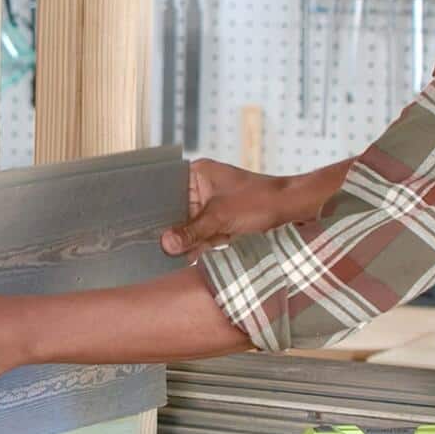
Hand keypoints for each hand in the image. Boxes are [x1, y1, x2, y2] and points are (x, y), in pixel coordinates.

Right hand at [161, 158, 296, 256]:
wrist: (292, 211)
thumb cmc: (260, 201)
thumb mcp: (220, 216)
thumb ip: (191, 231)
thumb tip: (165, 244)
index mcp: (198, 174)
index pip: (168, 189)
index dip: (155, 207)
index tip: (142, 225)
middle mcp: (201, 188)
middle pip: (176, 211)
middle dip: (170, 230)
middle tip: (153, 246)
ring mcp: (211, 206)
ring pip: (189, 226)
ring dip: (184, 241)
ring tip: (166, 256)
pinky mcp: (220, 222)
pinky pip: (202, 235)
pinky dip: (197, 246)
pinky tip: (184, 258)